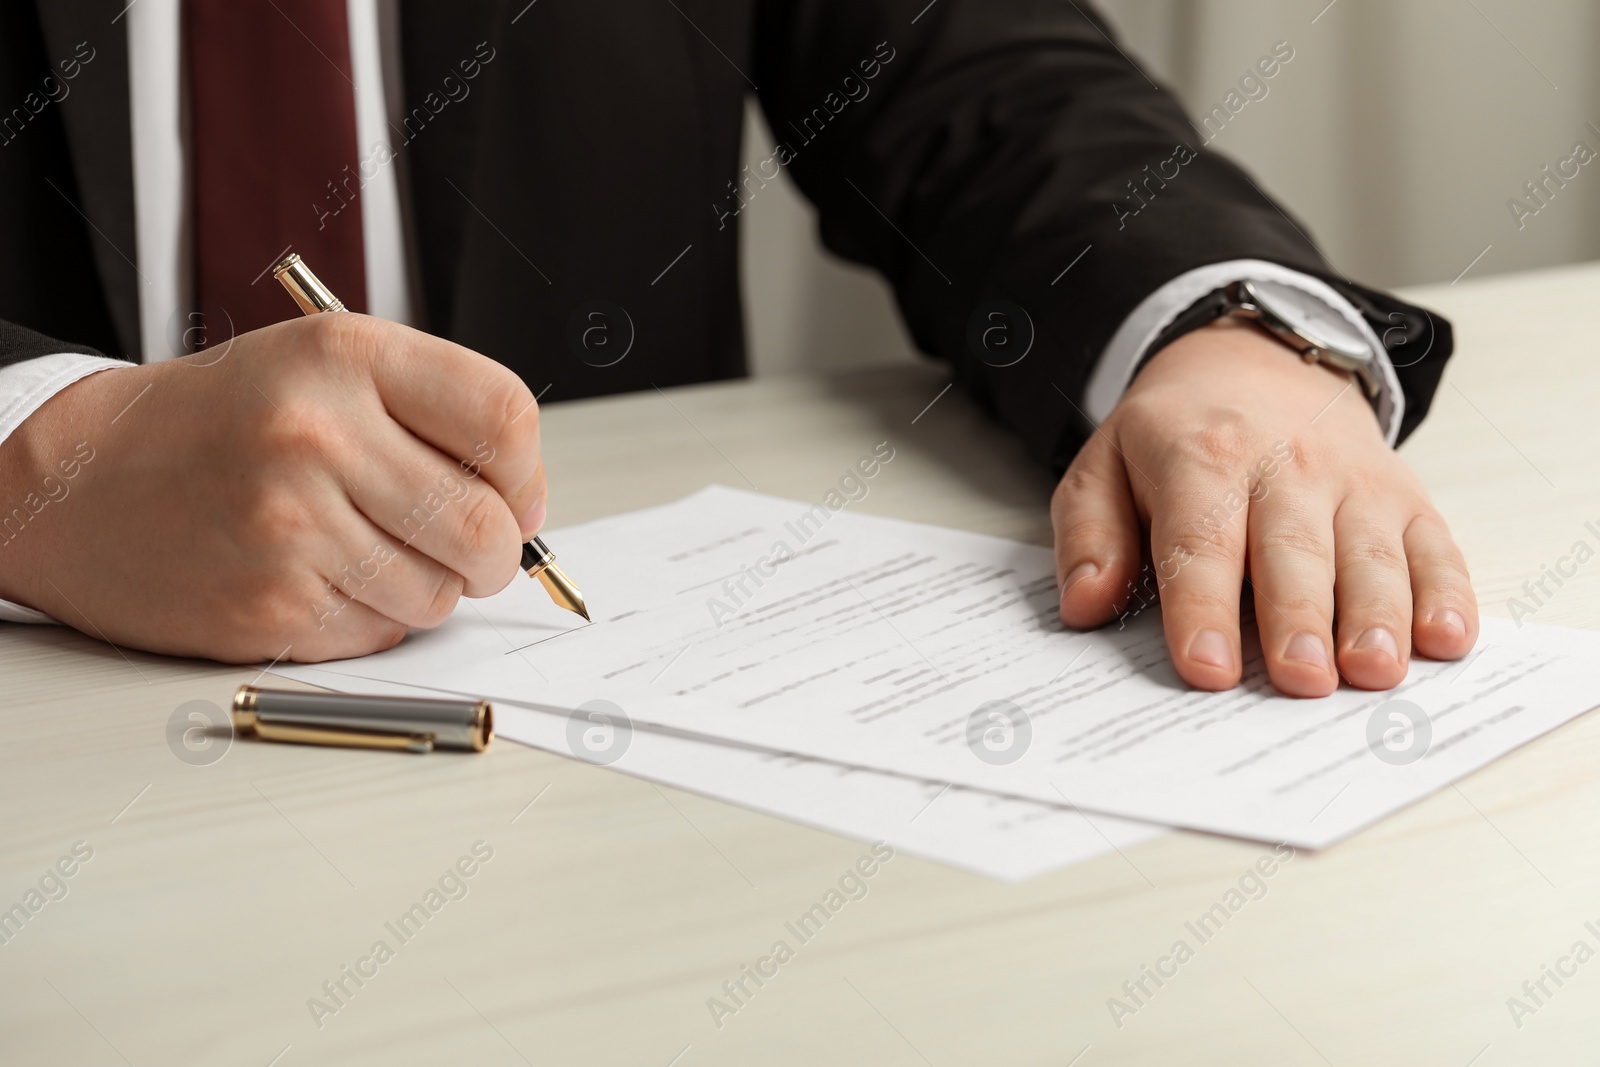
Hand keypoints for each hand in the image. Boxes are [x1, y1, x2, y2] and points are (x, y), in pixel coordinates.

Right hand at [0, 314, 544, 662]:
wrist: (76, 482)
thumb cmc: (218, 424)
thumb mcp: (323, 370)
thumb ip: (434, 416)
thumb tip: (528, 506)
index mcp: (346, 357)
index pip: (505, 418)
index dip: (527, 472)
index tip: (513, 494)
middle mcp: (318, 436)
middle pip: (487, 526)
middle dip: (496, 553)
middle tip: (469, 548)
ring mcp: (291, 526)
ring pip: (441, 594)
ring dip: (429, 588)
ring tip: (369, 551)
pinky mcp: (270, 605)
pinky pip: (382, 633)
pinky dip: (371, 618)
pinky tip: (319, 577)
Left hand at [1052, 318, 1477, 696]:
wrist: (1255, 364)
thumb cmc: (1175, 437)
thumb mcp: (1104, 466)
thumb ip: (1089, 536)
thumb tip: (1084, 604)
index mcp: (1201, 459)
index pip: (1200, 542)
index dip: (1203, 608)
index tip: (1206, 668)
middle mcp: (1285, 468)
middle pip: (1293, 552)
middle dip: (1299, 619)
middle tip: (1301, 680)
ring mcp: (1353, 482)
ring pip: (1370, 553)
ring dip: (1377, 615)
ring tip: (1374, 672)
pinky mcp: (1404, 497)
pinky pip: (1433, 546)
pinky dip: (1446, 593)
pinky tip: (1445, 638)